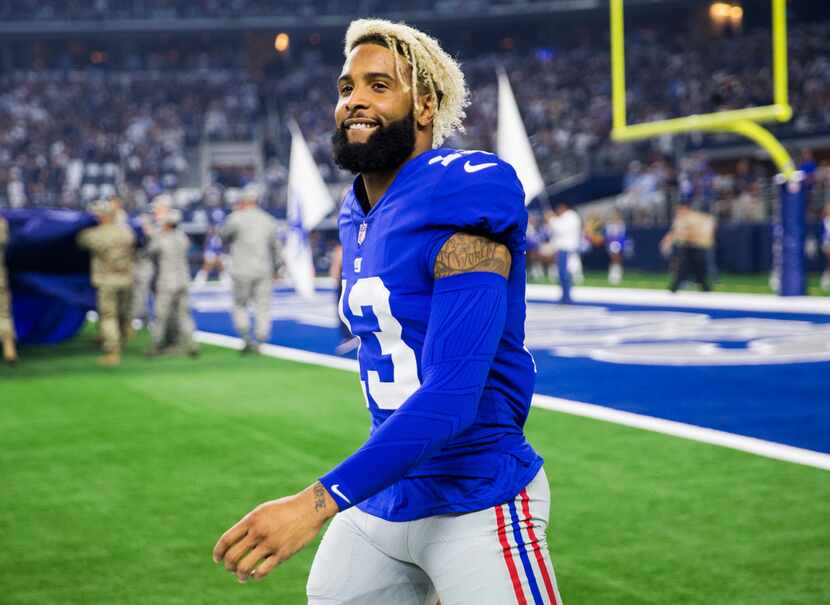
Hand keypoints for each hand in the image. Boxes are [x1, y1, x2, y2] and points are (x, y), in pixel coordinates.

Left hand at [212, 482, 337, 582]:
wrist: (311, 508)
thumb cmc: (287, 508)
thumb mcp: (264, 511)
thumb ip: (250, 525)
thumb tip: (237, 541)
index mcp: (252, 519)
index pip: (226, 540)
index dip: (218, 552)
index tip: (217, 559)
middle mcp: (258, 532)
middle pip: (232, 556)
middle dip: (228, 566)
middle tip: (230, 568)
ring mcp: (270, 544)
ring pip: (245, 567)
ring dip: (239, 575)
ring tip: (241, 576)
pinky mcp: (282, 554)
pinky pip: (262, 571)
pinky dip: (255, 576)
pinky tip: (256, 575)